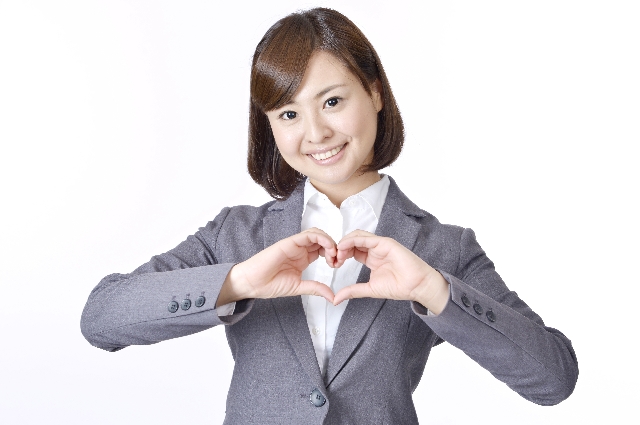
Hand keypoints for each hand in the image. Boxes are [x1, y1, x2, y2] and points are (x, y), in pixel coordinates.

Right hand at [216, 228, 337, 305]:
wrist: (251, 283)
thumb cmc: (269, 285)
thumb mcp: (298, 287)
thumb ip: (315, 288)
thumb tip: (332, 297)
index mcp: (302, 258)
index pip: (323, 249)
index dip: (333, 255)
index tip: (337, 266)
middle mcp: (300, 249)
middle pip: (322, 240)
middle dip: (334, 247)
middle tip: (338, 260)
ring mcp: (294, 245)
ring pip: (317, 234)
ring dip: (329, 241)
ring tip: (334, 254)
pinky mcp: (289, 242)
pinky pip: (308, 235)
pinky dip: (321, 238)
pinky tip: (327, 249)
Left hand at [332, 230, 449, 313]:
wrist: (416, 286)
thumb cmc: (399, 287)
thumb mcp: (369, 289)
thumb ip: (353, 291)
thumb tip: (336, 299)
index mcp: (370, 258)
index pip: (351, 250)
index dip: (340, 255)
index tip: (333, 264)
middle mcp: (374, 249)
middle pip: (352, 241)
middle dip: (340, 247)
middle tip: (333, 258)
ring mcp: (380, 245)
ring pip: (357, 236)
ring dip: (344, 242)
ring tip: (337, 253)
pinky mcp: (385, 243)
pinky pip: (366, 238)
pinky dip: (353, 240)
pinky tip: (344, 247)